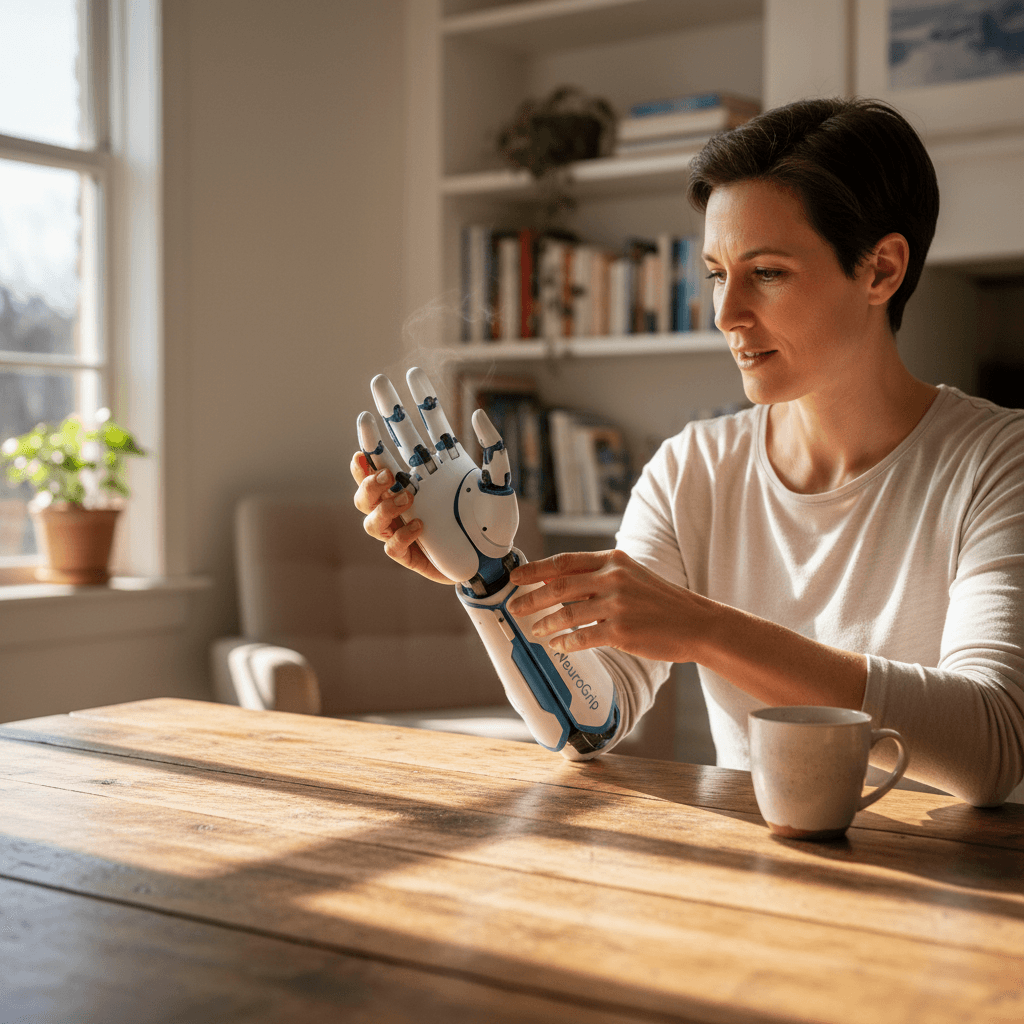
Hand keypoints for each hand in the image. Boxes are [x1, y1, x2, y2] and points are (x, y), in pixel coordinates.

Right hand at [350, 451, 450, 584]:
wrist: (467, 552)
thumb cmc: (453, 514)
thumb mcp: (447, 488)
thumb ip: (440, 471)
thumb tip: (443, 444)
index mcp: (392, 495)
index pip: (368, 479)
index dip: (360, 468)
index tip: (360, 455)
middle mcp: (387, 516)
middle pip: (362, 500)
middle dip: (370, 486)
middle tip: (388, 476)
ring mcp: (393, 537)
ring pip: (371, 524)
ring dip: (386, 509)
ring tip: (408, 499)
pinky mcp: (404, 556)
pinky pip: (392, 548)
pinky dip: (402, 536)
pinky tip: (419, 526)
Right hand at [353, 367, 519, 589]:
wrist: (496, 560)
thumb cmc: (496, 522)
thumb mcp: (501, 484)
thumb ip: (494, 450)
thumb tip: (478, 414)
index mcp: (435, 467)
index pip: (420, 428)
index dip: (414, 401)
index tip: (410, 373)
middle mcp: (413, 488)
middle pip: (380, 457)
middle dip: (371, 433)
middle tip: (368, 415)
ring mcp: (404, 518)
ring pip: (366, 501)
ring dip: (376, 490)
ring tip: (400, 489)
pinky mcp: (407, 549)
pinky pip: (391, 542)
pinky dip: (403, 532)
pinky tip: (422, 525)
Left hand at [506, 548, 698, 662]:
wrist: (696, 623)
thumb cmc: (660, 601)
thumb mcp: (630, 575)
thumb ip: (597, 575)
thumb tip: (555, 581)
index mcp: (613, 560)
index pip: (564, 561)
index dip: (535, 570)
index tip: (516, 578)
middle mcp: (613, 578)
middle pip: (559, 586)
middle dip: (531, 599)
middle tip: (515, 608)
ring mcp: (617, 605)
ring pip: (567, 613)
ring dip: (546, 624)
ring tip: (535, 631)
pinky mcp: (621, 631)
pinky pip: (582, 638)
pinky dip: (565, 643)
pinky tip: (558, 646)